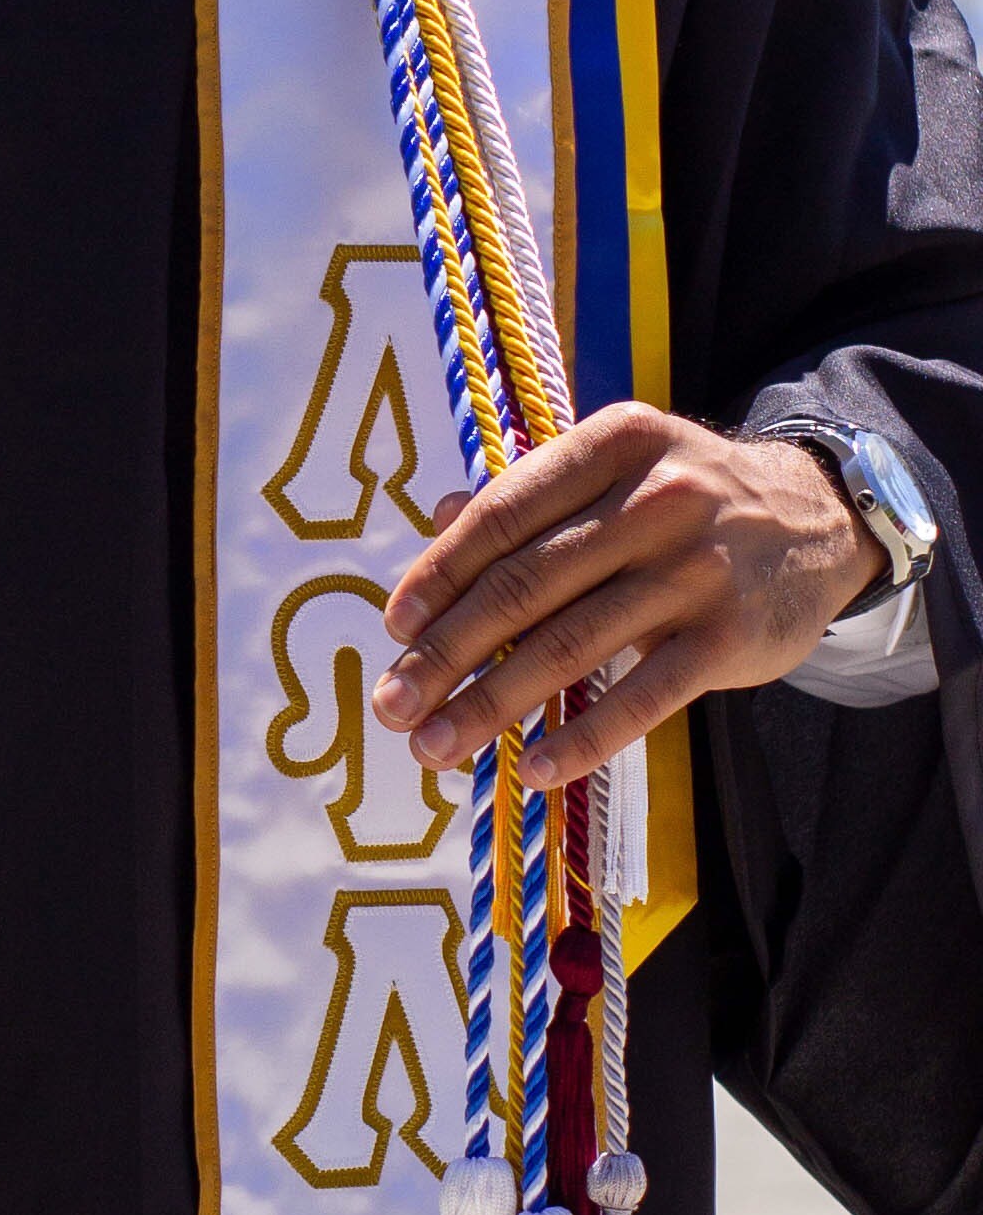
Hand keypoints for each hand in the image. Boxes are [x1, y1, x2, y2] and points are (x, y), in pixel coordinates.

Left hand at [372, 403, 884, 792]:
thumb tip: (437, 519)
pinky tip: (533, 769)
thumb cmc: (687, 498)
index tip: (395, 628)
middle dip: (446, 653)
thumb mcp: (618, 468)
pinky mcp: (729, 635)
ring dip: (492, 704)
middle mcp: (653, 500)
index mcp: (612, 445)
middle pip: (525, 586)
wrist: (820, 519)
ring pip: (570, 645)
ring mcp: (695, 569)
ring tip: (437, 745)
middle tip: (393, 705)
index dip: (440, 575)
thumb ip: (532, 495)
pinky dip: (582, 738)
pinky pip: (642, 697)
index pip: (504, 515)